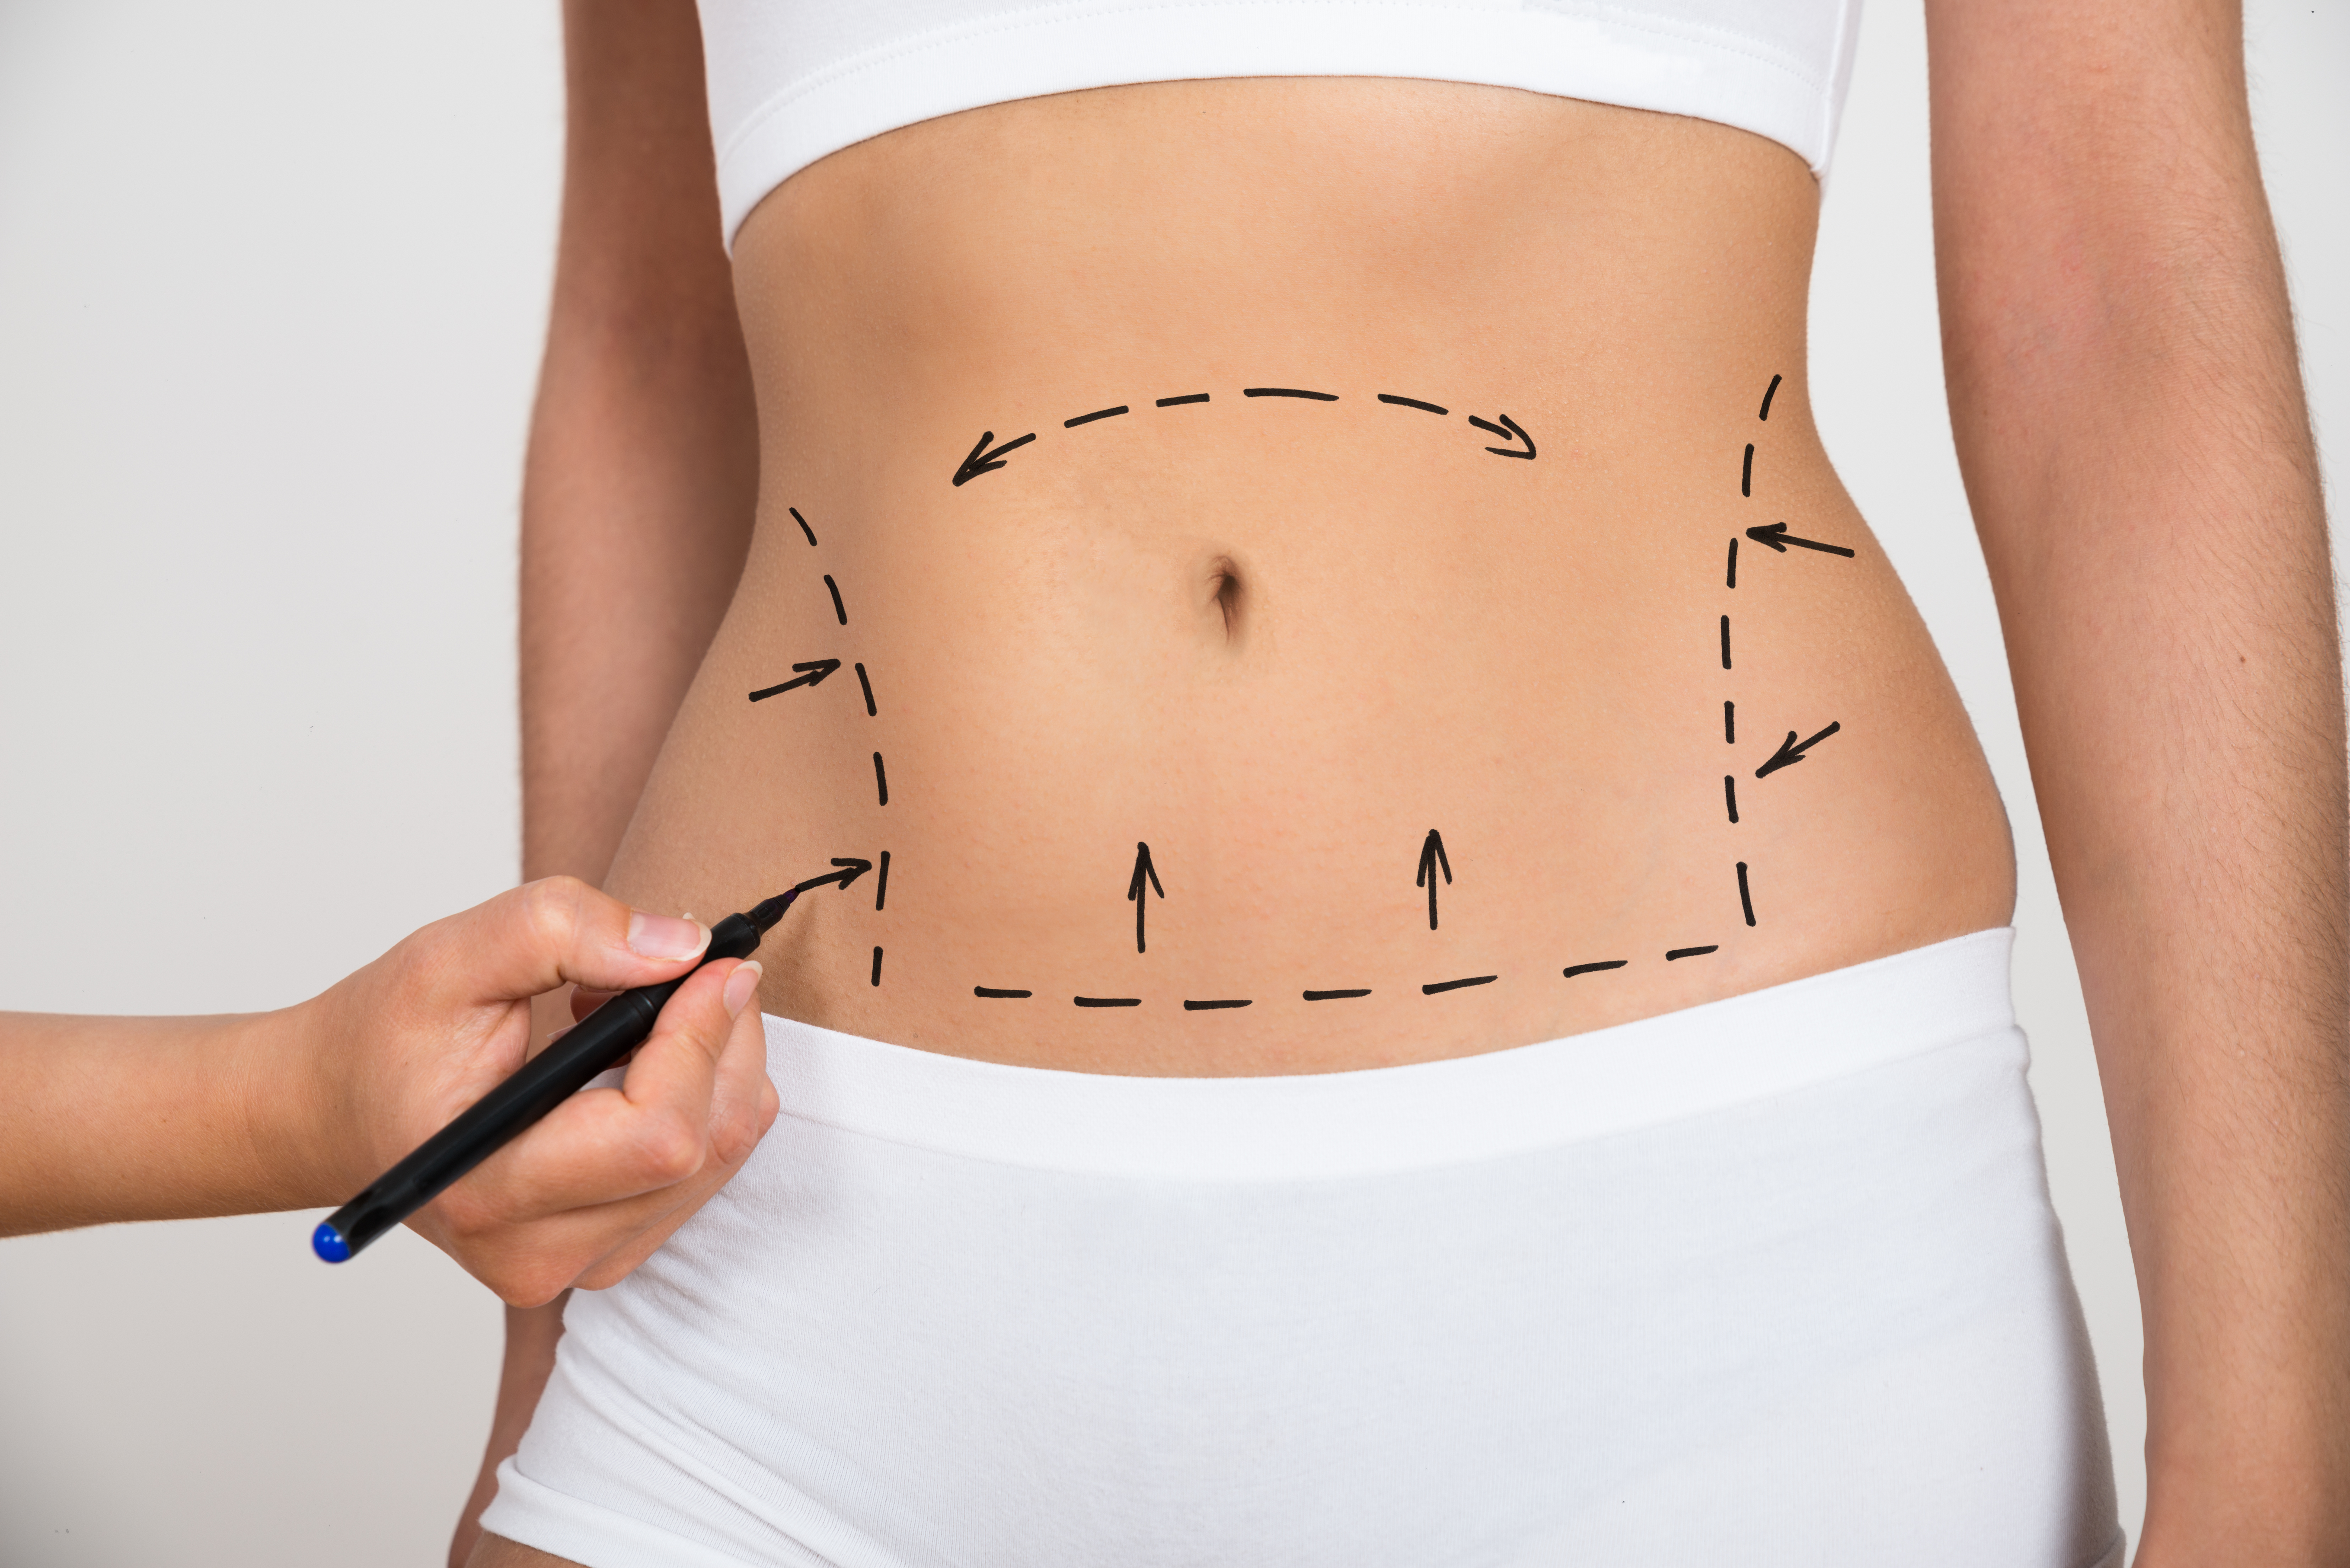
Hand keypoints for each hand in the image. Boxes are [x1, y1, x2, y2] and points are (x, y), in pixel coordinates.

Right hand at [288, 876, 778, 1303]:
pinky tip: (642, 1060)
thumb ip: (563, 933)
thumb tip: (683, 946)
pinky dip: (702, 1098)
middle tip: (692, 967)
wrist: (341, 1111)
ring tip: (641, 1013)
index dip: (702, 1036)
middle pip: (703, 1146)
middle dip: (724, 1040)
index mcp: (488, 1191)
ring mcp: (580, 1263)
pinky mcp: (612, 1249)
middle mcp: (539, 1252)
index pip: (656, 1131)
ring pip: (720, 1156)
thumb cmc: (386, 1038)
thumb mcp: (451, 956)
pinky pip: (707, 1169)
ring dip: (717, 1066)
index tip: (714, 961)